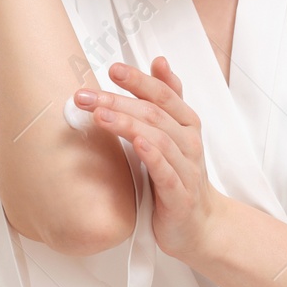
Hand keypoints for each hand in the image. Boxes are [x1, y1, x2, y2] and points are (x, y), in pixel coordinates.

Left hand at [74, 56, 223, 260]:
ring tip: (100, 115)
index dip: (138, 80)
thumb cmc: (181, 176)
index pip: (163, 93)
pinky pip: (166, 172)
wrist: (200, 225)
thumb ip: (167, 99)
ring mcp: (186, 168)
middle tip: (85, 96)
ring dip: (128, 124)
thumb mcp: (176, 133)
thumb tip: (159, 61)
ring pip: (158, 138)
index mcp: (186, 123)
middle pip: (154, 113)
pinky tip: (137, 144)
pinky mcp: (179, 195)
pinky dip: (152, 155)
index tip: (112, 68)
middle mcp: (189, 141)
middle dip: (117, 100)